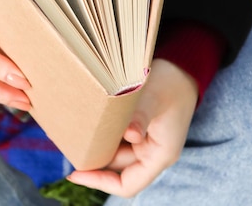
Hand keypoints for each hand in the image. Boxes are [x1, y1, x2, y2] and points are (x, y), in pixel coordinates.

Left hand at [67, 58, 197, 197]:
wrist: (182, 67)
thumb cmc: (171, 83)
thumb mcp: (154, 98)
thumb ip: (141, 117)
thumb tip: (130, 134)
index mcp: (160, 155)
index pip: (127, 185)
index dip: (100, 182)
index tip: (76, 172)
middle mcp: (151, 153)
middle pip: (116, 170)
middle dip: (93, 161)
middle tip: (70, 148)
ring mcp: (144, 142)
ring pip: (113, 153)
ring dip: (96, 146)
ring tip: (75, 135)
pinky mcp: (137, 130)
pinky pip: (115, 139)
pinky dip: (102, 134)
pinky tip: (87, 124)